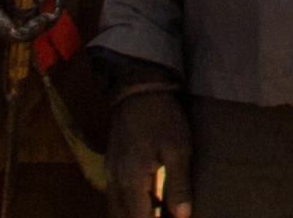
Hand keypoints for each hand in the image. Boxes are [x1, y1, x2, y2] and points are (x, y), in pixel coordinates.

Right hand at [105, 84, 192, 217]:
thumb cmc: (162, 118)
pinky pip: (114, 194)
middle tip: (161, 217)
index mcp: (131, 181)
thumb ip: (179, 185)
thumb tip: (182, 217)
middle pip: (122, 217)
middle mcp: (115, 181)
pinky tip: (146, 200)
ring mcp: (110, 171)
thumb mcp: (178, 150)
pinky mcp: (111, 163)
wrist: (139, 89)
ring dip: (133, 214)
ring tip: (155, 212)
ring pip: (115, 207)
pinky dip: (128, 204)